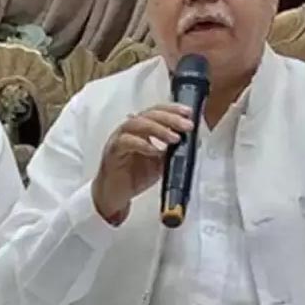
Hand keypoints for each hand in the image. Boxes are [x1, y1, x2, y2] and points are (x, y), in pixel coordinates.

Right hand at [91, 103, 193, 221]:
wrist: (115, 195)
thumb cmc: (135, 176)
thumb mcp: (160, 163)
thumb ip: (172, 152)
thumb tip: (191, 144)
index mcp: (142, 129)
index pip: (157, 112)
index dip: (172, 109)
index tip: (188, 113)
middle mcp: (130, 130)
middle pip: (149, 114)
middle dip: (170, 118)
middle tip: (186, 125)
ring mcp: (120, 139)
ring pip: (137, 124)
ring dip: (158, 129)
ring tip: (174, 138)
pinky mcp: (113, 151)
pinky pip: (126, 142)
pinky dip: (142, 144)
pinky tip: (155, 150)